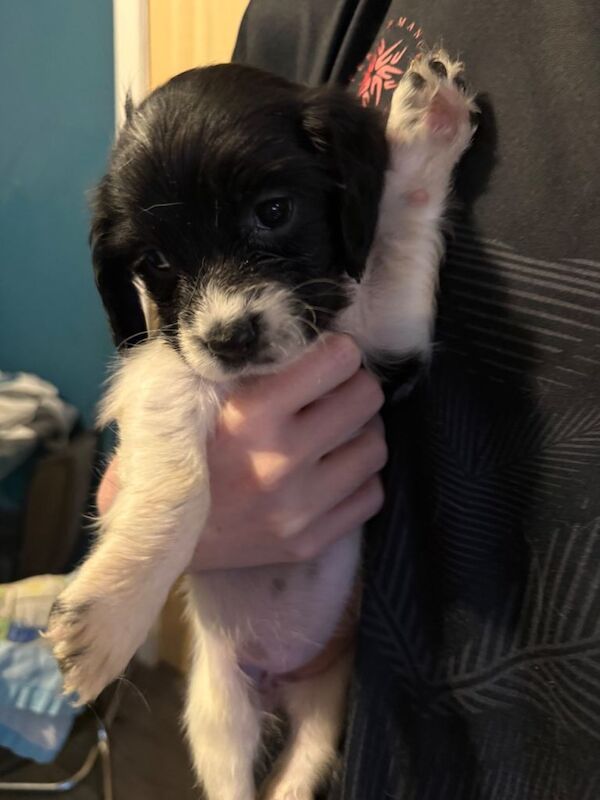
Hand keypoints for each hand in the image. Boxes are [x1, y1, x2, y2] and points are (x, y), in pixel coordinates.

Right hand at [97, 335, 386, 569]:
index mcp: (250, 415)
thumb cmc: (173, 452)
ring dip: (360, 433)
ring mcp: (299, 509)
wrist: (153, 535)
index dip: (337, 351)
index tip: (326, 357)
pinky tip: (333, 473)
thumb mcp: (194, 395)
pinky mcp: (310, 543)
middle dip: (354, 386)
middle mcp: (281, 461)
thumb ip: (246, 367)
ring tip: (335, 433)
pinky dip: (358, 479)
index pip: (337, 361)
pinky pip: (371, 496)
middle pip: (366, 399)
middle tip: (335, 392)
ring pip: (375, 448)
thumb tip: (304, 336)